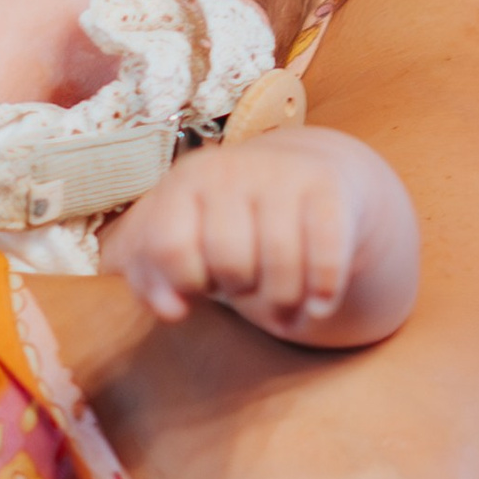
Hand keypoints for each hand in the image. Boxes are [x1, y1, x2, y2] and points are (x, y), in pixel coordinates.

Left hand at [99, 131, 419, 351]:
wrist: (299, 174)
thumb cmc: (225, 221)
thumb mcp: (177, 240)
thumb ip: (150, 279)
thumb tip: (172, 310)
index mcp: (184, 180)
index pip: (169, 248)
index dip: (185, 283)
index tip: (200, 283)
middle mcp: (231, 169)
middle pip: (230, 264)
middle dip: (239, 290)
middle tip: (246, 285)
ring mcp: (282, 175)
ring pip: (281, 268)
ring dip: (284, 305)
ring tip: (281, 306)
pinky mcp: (328, 189)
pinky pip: (327, 262)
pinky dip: (323, 296)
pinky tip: (317, 302)